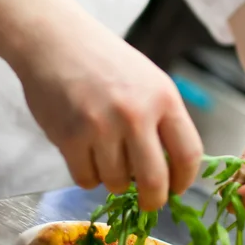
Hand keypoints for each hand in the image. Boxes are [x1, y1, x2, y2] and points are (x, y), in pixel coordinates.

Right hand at [11, 6, 202, 210]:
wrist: (55, 41)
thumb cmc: (107, 63)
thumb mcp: (149, 82)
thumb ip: (164, 121)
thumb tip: (174, 171)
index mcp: (163, 98)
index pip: (188, 154)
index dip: (185, 180)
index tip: (177, 189)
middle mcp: (135, 114)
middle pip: (154, 181)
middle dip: (153, 200)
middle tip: (148, 203)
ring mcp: (100, 127)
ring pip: (116, 182)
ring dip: (114, 180)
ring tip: (107, 157)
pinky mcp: (69, 137)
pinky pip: (86, 179)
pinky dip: (88, 175)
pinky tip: (86, 155)